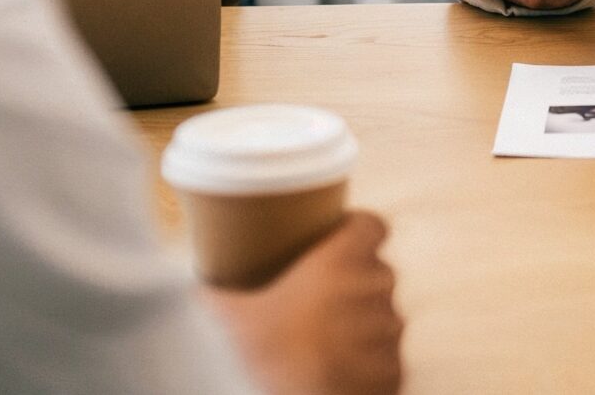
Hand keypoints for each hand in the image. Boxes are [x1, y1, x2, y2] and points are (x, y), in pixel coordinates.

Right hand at [210, 213, 403, 394]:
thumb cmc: (272, 357)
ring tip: (329, 339)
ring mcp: (390, 331)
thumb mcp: (236, 320)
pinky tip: (342, 369)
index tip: (338, 238)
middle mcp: (375, 289)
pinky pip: (387, 354)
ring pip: (385, 313)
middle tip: (321, 297)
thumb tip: (198, 287)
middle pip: (376, 270)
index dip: (357, 229)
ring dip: (364, 321)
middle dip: (355, 280)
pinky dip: (370, 359)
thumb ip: (218, 294)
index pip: (371, 225)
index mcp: (342, 262)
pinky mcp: (395, 368)